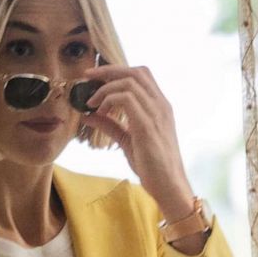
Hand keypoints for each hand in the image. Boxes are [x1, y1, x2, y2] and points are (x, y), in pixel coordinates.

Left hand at [81, 64, 198, 223]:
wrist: (169, 186)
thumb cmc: (152, 166)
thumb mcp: (127, 141)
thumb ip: (110, 125)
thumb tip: (87, 115)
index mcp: (159, 106)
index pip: (140, 75)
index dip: (116, 71)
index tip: (95, 77)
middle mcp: (161, 105)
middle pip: (136, 72)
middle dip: (108, 70)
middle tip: (88, 78)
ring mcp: (156, 113)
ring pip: (129, 82)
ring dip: (105, 88)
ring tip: (92, 102)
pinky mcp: (147, 125)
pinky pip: (126, 99)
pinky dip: (109, 101)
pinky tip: (101, 113)